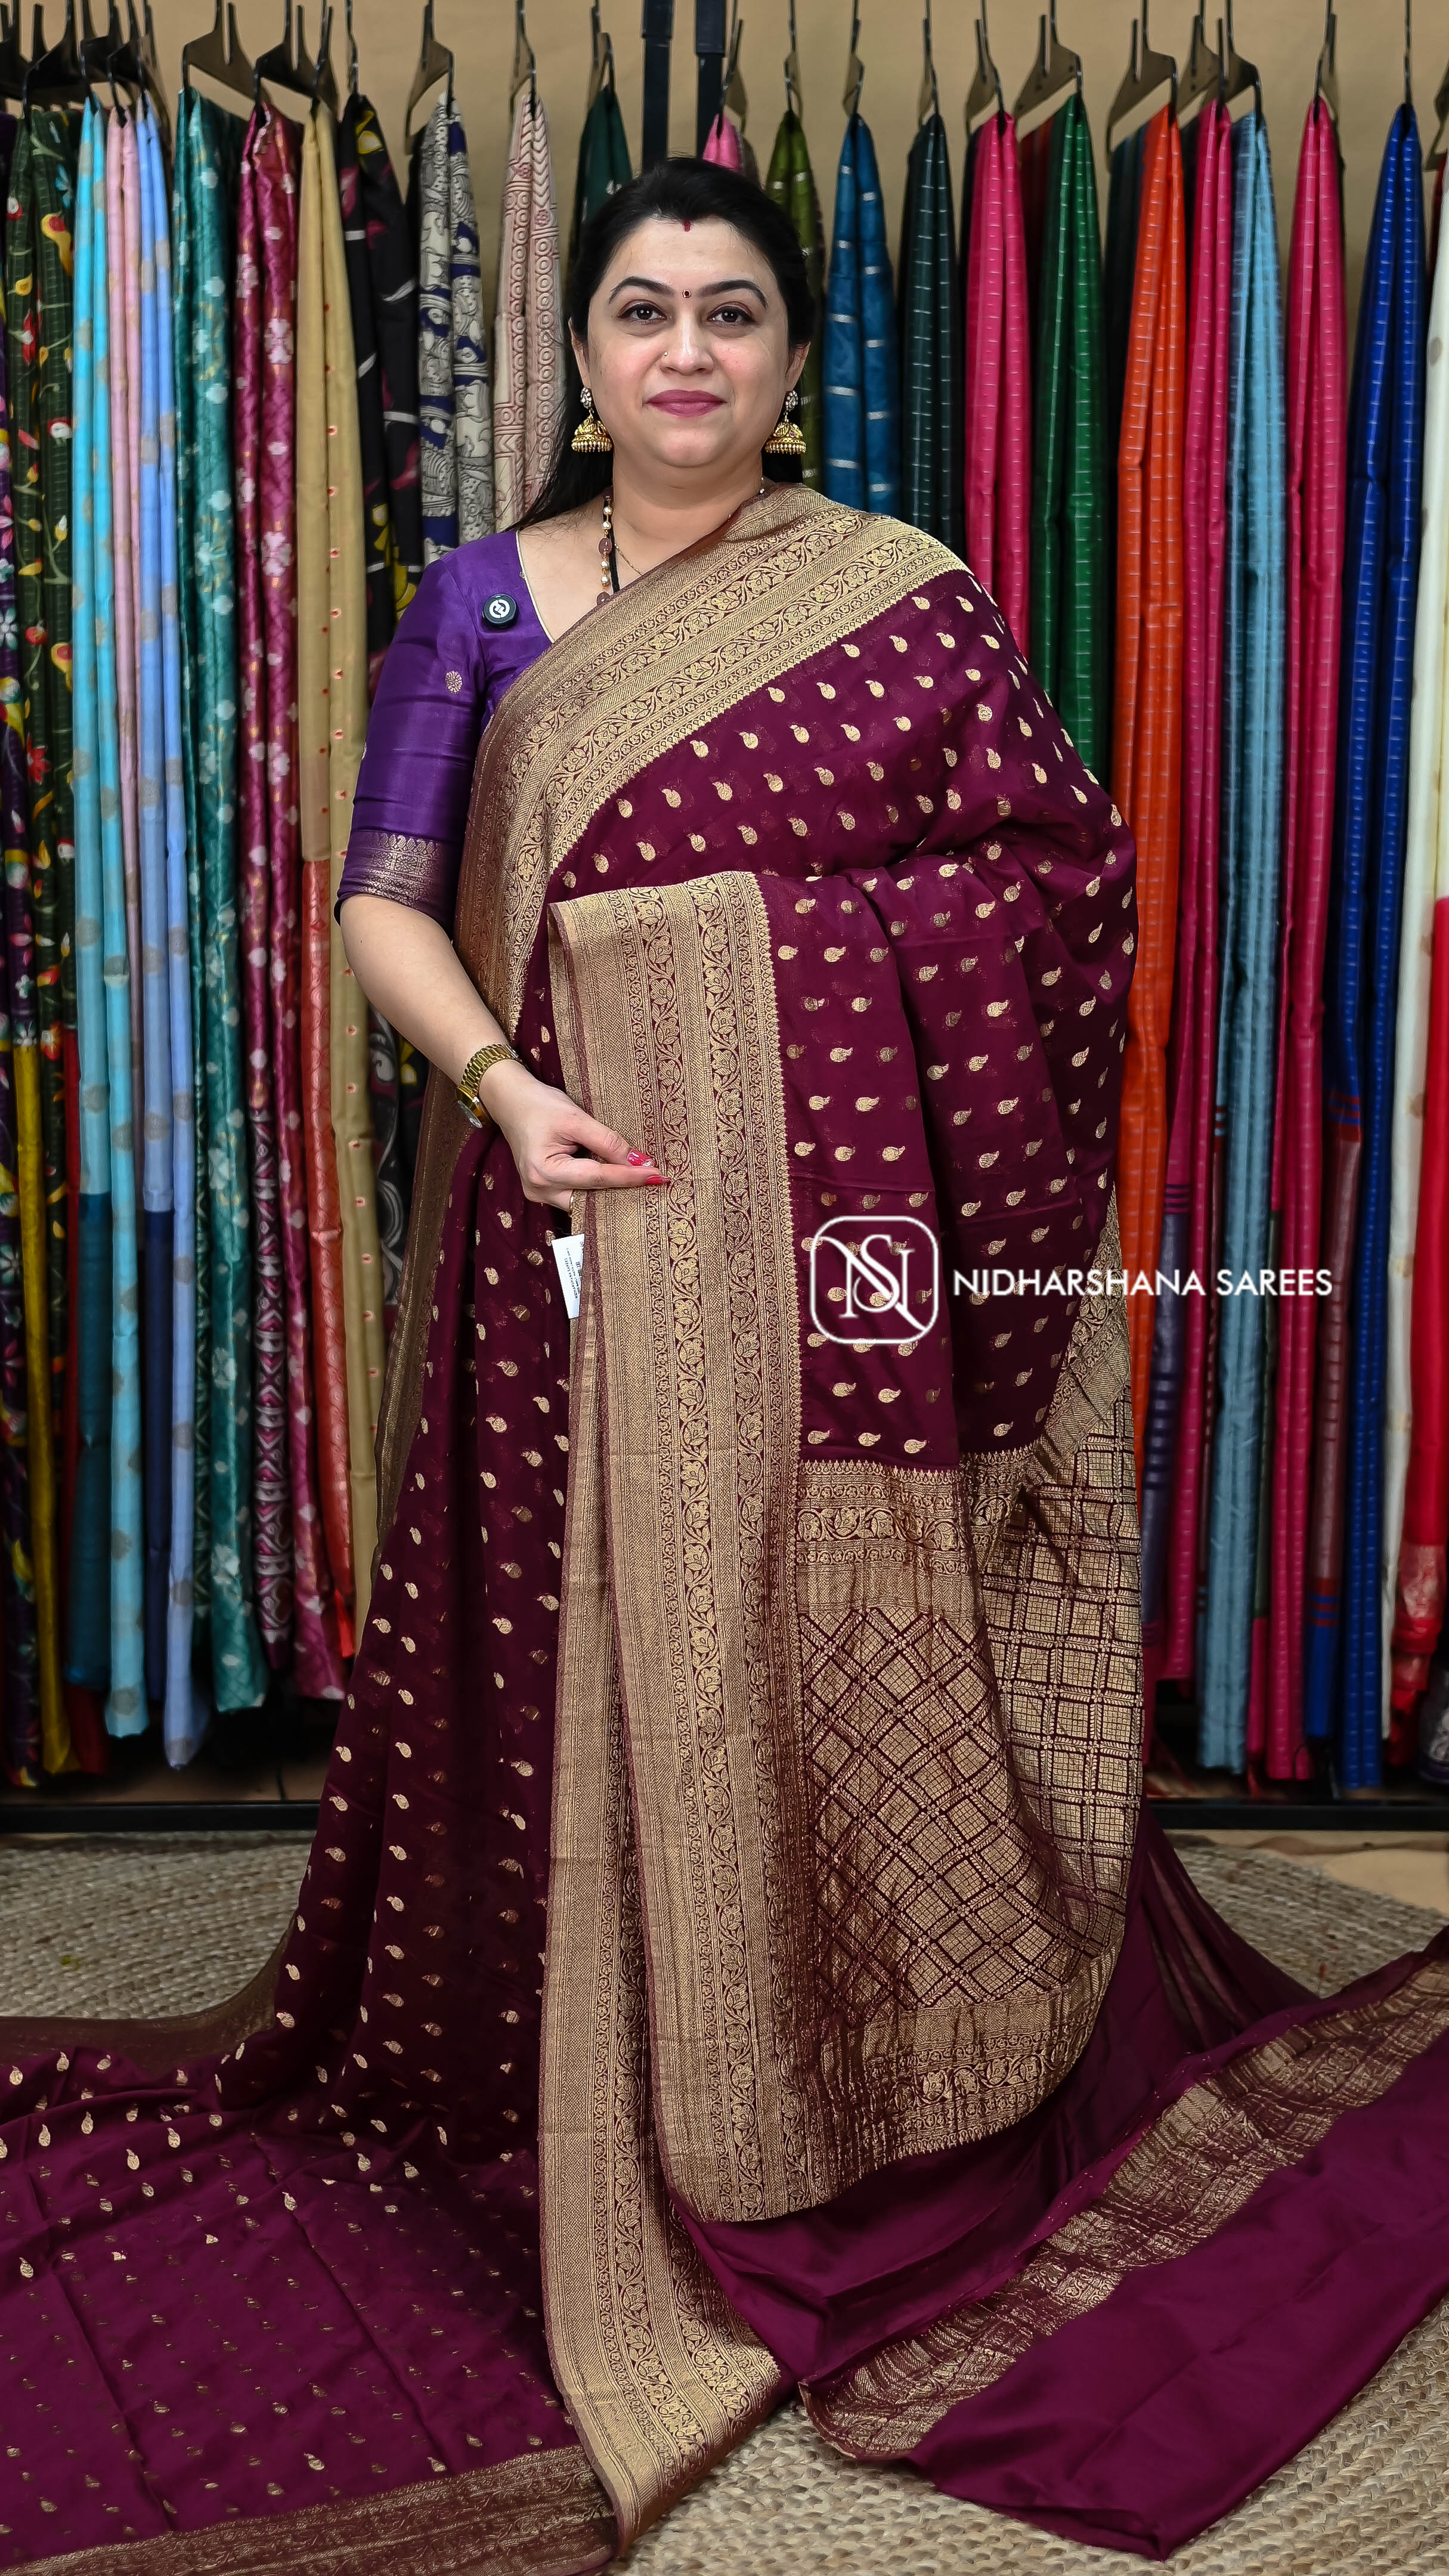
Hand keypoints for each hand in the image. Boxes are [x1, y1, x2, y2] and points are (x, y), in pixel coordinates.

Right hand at [479, 1058, 665, 1210]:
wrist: (510, 1101)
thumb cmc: (539, 1105)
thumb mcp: (576, 1118)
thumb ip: (607, 1141)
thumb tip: (638, 1161)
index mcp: (544, 1171)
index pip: (597, 1178)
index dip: (629, 1176)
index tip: (657, 1175)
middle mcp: (539, 1189)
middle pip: (590, 1196)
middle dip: (621, 1191)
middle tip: (653, 1182)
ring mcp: (538, 1193)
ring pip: (584, 1200)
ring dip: (609, 1190)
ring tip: (638, 1181)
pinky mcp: (542, 1191)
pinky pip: (575, 1195)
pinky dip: (594, 1187)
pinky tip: (615, 1179)